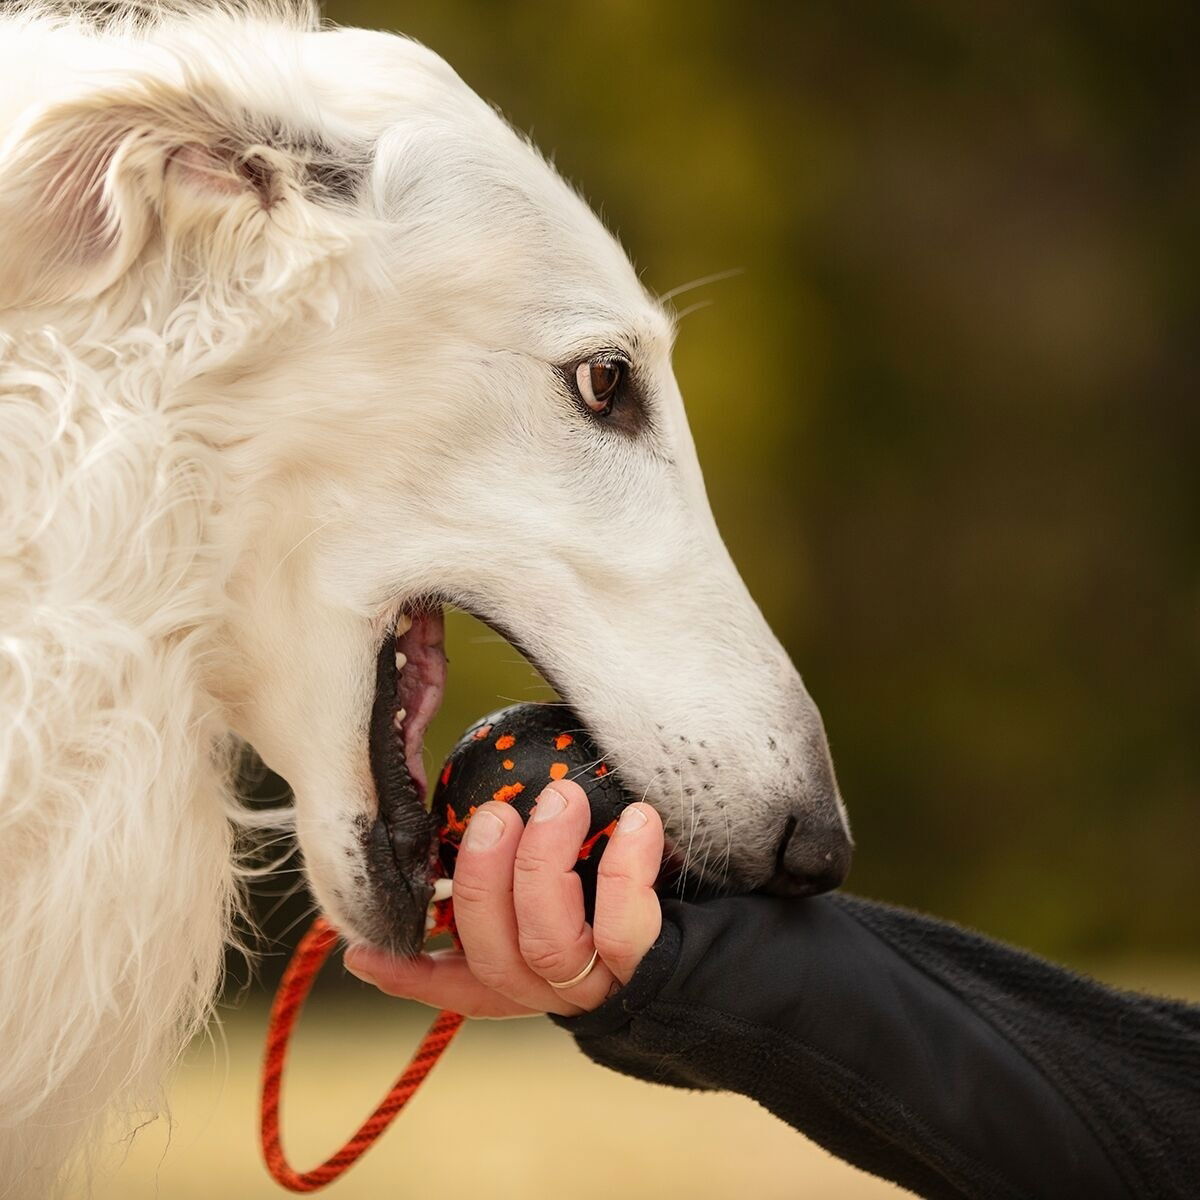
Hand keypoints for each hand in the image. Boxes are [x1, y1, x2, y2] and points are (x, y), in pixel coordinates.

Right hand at [343, 781, 663, 1015]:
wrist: (748, 959)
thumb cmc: (663, 898)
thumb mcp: (589, 881)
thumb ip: (543, 863)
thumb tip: (504, 801)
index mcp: (527, 972)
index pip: (457, 980)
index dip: (407, 973)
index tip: (361, 953)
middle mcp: (552, 987)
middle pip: (490, 948)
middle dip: (481, 875)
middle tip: (494, 814)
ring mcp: (597, 987)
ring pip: (544, 939)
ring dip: (542, 862)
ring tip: (562, 797)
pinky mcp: (647, 975)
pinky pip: (619, 928)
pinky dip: (622, 869)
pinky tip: (639, 820)